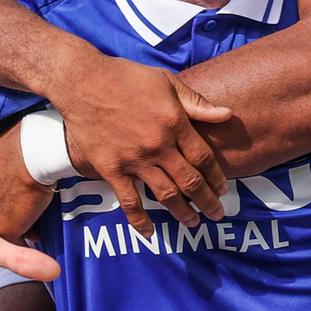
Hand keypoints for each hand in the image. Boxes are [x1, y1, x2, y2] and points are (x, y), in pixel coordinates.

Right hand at [52, 55, 231, 236]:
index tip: (222, 189)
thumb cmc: (126, 77)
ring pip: (166, 194)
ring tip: (193, 223)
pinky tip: (150, 233)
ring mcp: (135, 160)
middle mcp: (158, 145)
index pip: (203, 157)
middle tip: (217, 214)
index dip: (216, 176)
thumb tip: (228, 114)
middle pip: (190, 180)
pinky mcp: (111, 169)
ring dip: (182, 212)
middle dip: (207, 201)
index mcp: (175, 122)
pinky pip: (130, 201)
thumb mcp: (167, 82)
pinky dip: (141, 220)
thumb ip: (197, 103)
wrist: (82, 82)